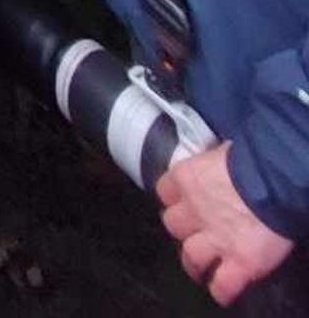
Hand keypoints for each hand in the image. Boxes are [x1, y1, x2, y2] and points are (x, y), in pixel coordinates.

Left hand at [158, 143, 296, 304]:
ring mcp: (215, 239)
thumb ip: (215, 160)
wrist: (276, 180)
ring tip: (200, 270)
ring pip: (191, 257)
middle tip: (194, 234)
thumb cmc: (254, 157)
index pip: (166, 190)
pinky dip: (223, 291)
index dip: (174, 198)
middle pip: (173, 224)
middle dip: (182, 230)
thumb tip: (218, 158)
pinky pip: (224, 284)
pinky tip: (224, 294)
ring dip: (195, 264)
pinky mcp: (240, 262)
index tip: (182, 202)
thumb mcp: (225, 150)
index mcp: (187, 178)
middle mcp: (194, 211)